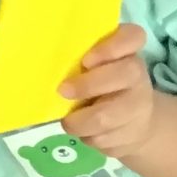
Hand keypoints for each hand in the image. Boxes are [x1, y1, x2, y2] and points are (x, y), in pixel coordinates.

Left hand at [60, 24, 159, 157]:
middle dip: (89, 85)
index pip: (133, 36)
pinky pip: (106, 140)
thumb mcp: (93, 67)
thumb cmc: (100, 83)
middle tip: (62, 91)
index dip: (112, 46)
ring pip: (110, 115)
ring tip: (68, 121)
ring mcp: (139, 106)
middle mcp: (137, 76)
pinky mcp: (132, 134)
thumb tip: (37, 58)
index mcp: (127, 53)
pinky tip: (85, 133)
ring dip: (81, 121)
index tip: (87, 59)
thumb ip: (76, 57)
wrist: (134, 122)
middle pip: (126, 74)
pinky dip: (89, 138)